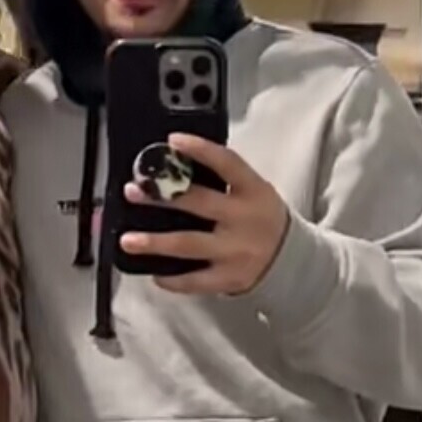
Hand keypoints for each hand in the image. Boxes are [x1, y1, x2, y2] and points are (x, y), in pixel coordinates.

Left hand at [120, 134, 289, 296]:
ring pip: (188, 245)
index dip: (200, 150)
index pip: (227, 163)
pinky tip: (154, 272)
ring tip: (128, 240)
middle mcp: (243, 219)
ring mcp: (235, 251)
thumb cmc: (262, 218)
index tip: (172, 141)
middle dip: (162, 196)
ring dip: (155, 242)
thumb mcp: (254, 192)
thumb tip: (176, 165)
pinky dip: (172, 279)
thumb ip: (225, 180)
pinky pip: (194, 280)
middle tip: (133, 191)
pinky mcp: (229, 278)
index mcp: (253, 190)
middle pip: (198, 203)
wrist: (293, 261)